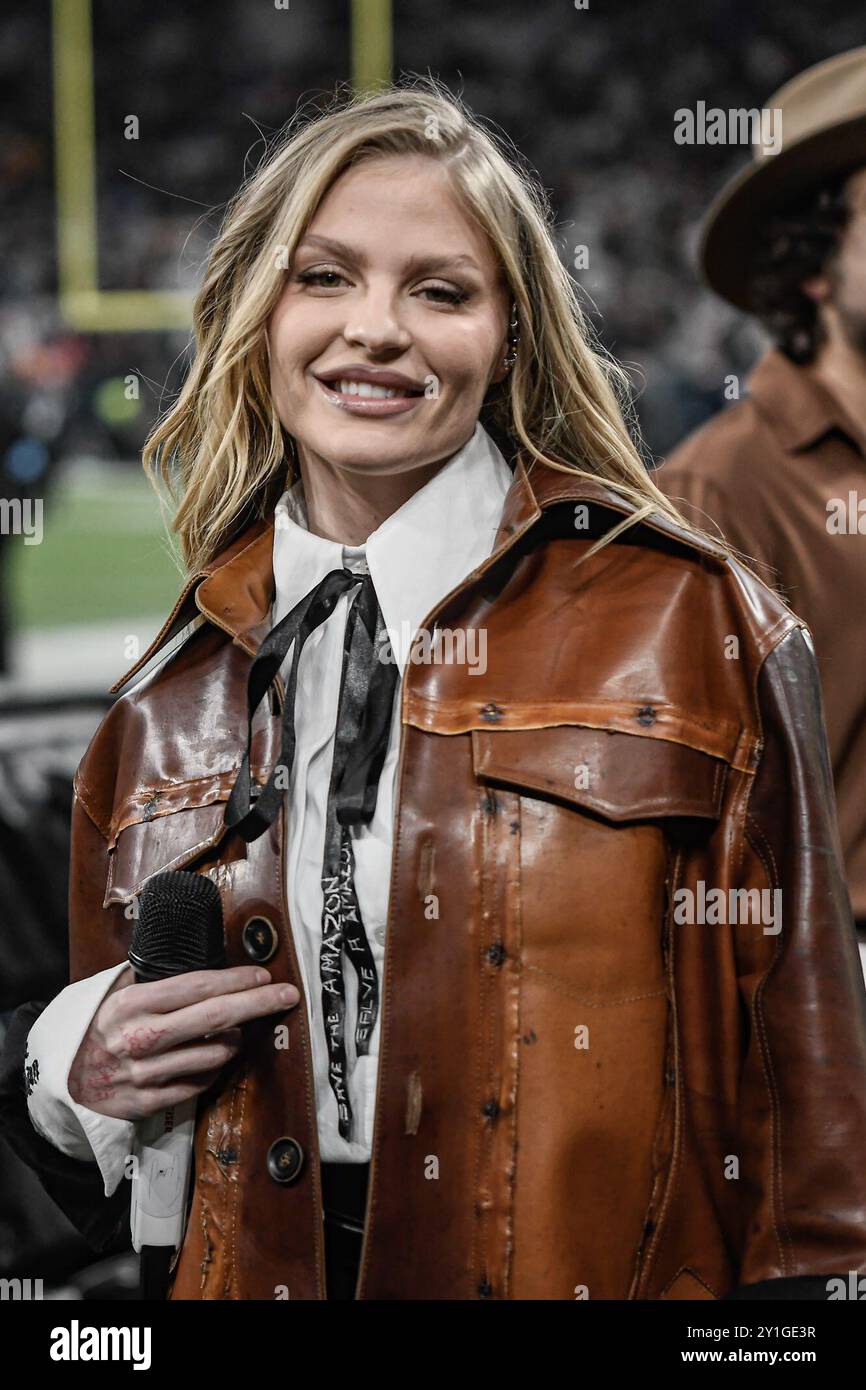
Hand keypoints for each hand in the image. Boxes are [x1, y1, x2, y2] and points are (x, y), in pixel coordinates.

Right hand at [67, 965, 298, 1119]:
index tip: (264, 974)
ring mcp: (146, 1073)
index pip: (197, 986)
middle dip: (259, 1002)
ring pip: (215, 1052)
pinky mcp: (150, 1102)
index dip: (236, 979)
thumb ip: (152, 979)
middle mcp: (140, 1037)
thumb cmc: (97, 1029)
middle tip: (288, 994)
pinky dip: (215, 1067)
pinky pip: (200, 1082)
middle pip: (216, 1016)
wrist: (61, 1081)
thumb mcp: (114, 993)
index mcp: (132, 1003)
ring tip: (239, 1029)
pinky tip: (216, 1056)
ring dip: (237, 1039)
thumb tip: (202, 959)